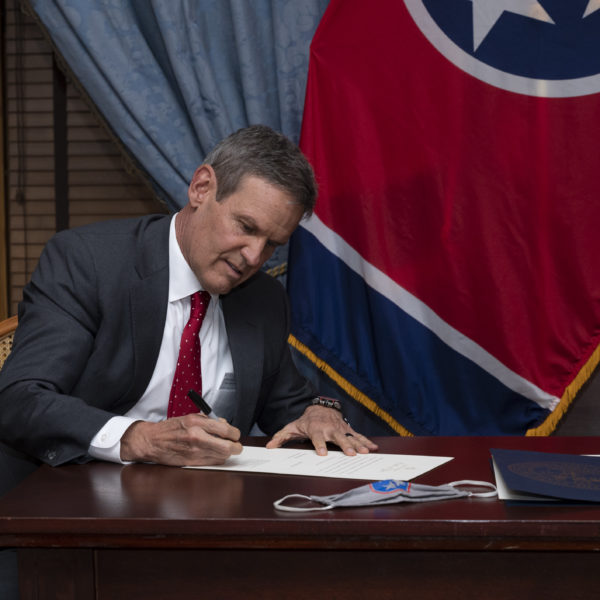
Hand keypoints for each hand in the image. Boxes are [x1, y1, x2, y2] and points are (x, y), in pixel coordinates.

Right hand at [120, 414, 242, 465]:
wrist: (152, 441)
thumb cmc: (170, 429)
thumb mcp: (190, 417)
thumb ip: (209, 421)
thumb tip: (225, 426)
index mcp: (197, 423)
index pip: (225, 430)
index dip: (235, 434)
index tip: (235, 435)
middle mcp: (196, 437)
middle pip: (227, 447)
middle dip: (235, 447)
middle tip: (236, 445)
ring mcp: (194, 452)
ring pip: (221, 457)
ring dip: (226, 454)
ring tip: (222, 448)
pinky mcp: (191, 462)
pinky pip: (212, 463)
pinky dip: (216, 459)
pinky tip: (213, 454)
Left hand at [266, 405, 378, 455]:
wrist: (320, 407)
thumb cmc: (306, 420)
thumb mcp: (291, 427)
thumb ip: (280, 437)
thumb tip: (269, 447)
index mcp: (315, 429)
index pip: (317, 438)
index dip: (319, 445)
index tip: (322, 453)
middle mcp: (329, 429)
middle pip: (337, 438)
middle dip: (344, 445)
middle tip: (350, 454)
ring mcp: (339, 429)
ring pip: (349, 437)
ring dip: (358, 444)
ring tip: (365, 452)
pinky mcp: (347, 429)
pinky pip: (357, 436)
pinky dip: (366, 441)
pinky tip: (374, 448)